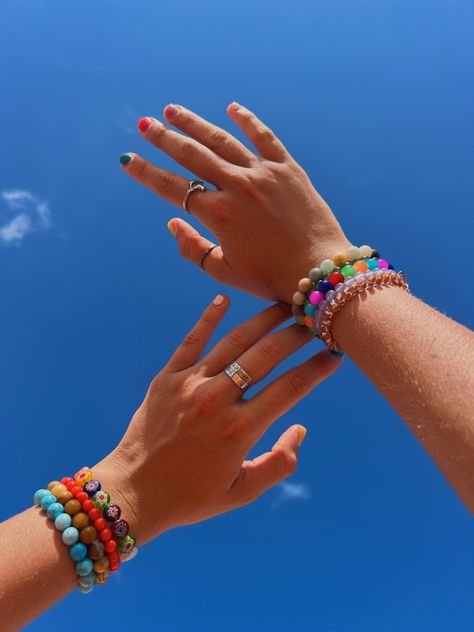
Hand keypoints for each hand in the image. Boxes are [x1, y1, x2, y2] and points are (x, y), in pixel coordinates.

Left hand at [94, 298, 340, 544]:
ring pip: (234, 342)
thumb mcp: (242, 493)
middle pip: (266, 356)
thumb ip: (278, 464)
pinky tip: (223, 300)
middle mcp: (218, 400)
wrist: (133, 492)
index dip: (317, 369)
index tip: (333, 355)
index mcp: (240, 430)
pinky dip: (208, 319)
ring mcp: (190, 385)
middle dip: (296, 335)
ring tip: (284, 305)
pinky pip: (191, 341)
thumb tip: (300, 430)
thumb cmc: (191, 496)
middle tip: (313, 321)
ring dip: (263, 321)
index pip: (291, 389)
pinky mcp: (167, 378)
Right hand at [120, 103, 349, 302]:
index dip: (146, 173)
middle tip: (145, 125)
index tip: (127, 159)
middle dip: (163, 138)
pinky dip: (247, 120)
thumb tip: (172, 223)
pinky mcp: (288, 169)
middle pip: (191, 155)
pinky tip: (232, 108)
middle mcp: (237, 187)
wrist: (319, 271)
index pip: (171, 188)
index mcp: (218, 215)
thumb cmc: (270, 277)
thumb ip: (192, 248)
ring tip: (173, 110)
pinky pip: (265, 137)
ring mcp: (264, 174)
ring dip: (195, 124)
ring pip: (222, 140)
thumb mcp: (224, 272)